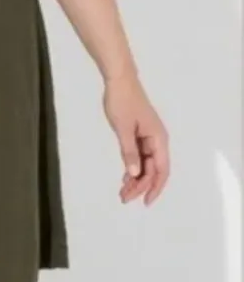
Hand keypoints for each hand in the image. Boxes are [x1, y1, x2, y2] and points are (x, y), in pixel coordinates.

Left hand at [102, 72, 169, 205]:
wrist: (119, 79)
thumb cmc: (122, 101)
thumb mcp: (123, 128)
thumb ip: (129, 152)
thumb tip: (135, 173)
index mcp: (158, 139)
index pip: (161, 170)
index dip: (155, 188)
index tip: (145, 202)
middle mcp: (157, 140)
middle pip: (153, 170)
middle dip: (140, 186)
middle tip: (124, 198)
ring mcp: (148, 137)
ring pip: (146, 164)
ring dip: (136, 178)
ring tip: (122, 192)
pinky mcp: (139, 134)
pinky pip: (139, 156)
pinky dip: (133, 166)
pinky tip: (125, 176)